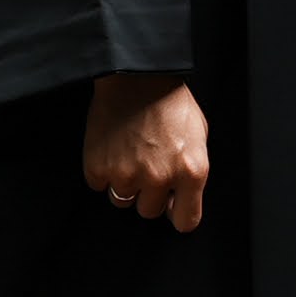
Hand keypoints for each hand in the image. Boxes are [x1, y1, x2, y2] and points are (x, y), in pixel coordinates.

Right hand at [82, 74, 209, 233]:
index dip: (177, 214)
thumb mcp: (198, 135)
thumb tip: (179, 198)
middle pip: (149, 211)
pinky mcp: (98, 167)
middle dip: (148, 194)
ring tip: (127, 156)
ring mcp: (126, 174)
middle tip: (146, 167)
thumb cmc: (168, 101)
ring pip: (122, 200)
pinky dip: (102, 171)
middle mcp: (159, 178)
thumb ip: (192, 170)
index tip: (171, 207)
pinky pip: (98, 184)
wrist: (134, 75)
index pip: (186, 221)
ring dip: (124, 184)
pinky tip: (111, 149)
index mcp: (191, 171)